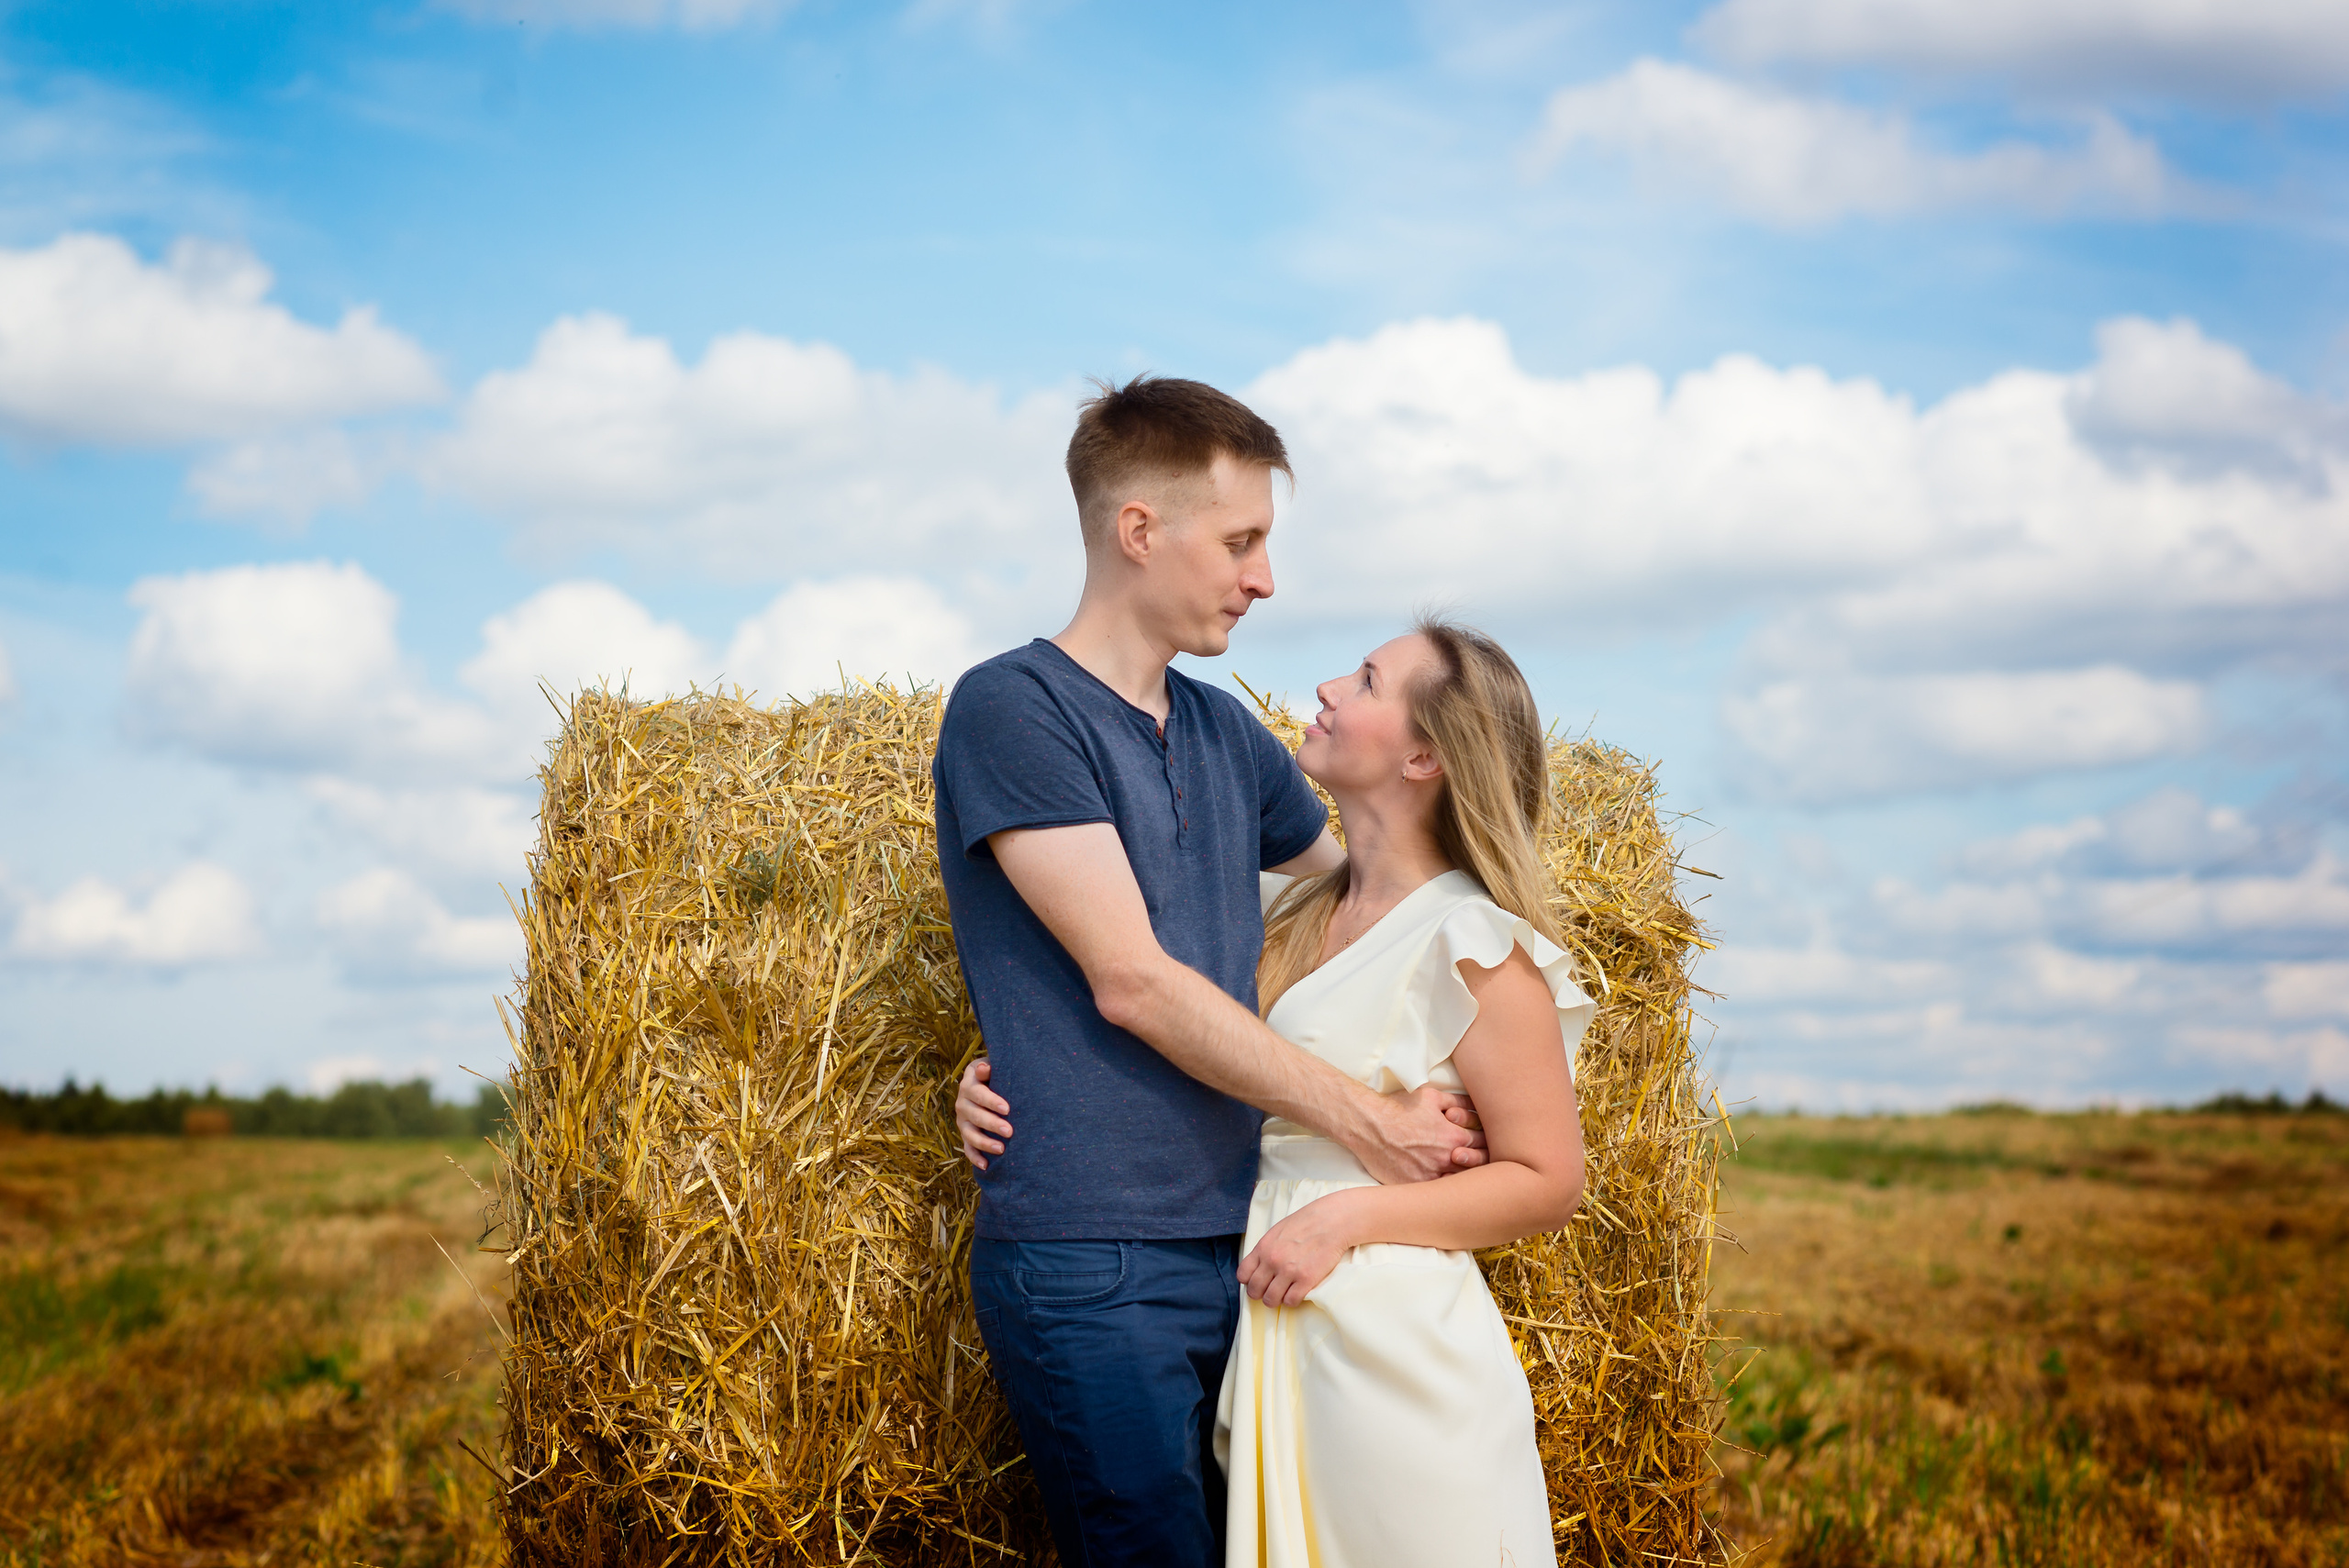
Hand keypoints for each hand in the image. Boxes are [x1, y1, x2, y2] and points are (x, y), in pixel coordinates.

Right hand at [955, 1058, 1011, 1169]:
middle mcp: (962, 1103)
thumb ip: (990, 1068)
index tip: (1008, 1109)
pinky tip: (986, 1166)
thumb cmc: (997, 1074)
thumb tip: (984, 1068)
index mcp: (969, 1083)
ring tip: (1001, 1149)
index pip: (978, 1093)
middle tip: (1010, 1132)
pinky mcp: (965, 1134)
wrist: (989, 1082)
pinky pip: (968, 1148)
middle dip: (992, 1124)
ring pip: (970, 1134)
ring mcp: (962, 1120)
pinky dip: (975, 1158)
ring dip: (985, 1143)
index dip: (992, 1102)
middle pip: (975, 1115)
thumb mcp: (993, 1066)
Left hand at [1237, 1189, 1364, 1306]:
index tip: (1257, 1282)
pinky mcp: (1306, 1280)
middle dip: (1260, 1294)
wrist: (1331, 1222)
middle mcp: (1272, 1261)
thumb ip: (1266, 1249)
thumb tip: (1258, 1267)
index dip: (1249, 1281)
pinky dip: (1292, 1301)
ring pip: (1271, 1299)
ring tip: (1283, 1294)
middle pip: (1255, 1290)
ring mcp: (1289, 1271)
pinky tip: (1297, 1293)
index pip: (1243, 1275)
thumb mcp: (1277, 1232)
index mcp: (1263, 1248)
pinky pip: (1291, 1301)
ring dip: (1275, 1300)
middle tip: (1269, 1292)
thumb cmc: (1305, 1224)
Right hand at [1353, 1084, 1480, 1184]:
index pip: (1485, 1144)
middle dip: (1480, 1161)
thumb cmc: (1398, 1108)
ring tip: (1462, 1172)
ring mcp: (1430, 1177)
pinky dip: (1442, 1189)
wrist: (1368, 1125)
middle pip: (1477, 1167)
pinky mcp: (1414, 1187)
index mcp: (1454, 1137)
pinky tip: (1443, 1184)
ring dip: (1463, 1177)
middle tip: (1478, 1158)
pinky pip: (1436, 1194)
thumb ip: (1459, 1101)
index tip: (1483, 1142)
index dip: (1486, 1142)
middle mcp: (1445, 1160)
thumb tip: (1476, 1106)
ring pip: (1459, 1184)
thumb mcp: (1431, 1096)